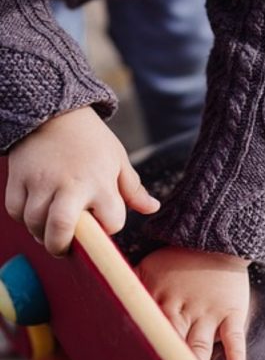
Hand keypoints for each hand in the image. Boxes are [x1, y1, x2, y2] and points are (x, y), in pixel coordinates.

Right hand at [5, 106, 159, 255]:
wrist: (54, 111)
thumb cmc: (92, 139)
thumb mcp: (118, 160)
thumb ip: (133, 189)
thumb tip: (153, 208)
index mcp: (100, 183)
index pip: (111, 222)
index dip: (110, 225)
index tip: (105, 219)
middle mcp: (70, 186)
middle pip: (61, 230)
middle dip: (62, 247)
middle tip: (66, 248)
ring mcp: (41, 182)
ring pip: (35, 224)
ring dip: (43, 234)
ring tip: (53, 231)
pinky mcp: (18, 178)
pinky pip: (16, 211)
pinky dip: (25, 219)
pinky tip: (37, 214)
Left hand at [136, 247, 250, 359]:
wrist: (217, 240)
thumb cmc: (180, 259)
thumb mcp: (149, 267)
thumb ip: (131, 286)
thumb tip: (107, 303)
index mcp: (160, 299)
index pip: (146, 330)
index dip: (140, 350)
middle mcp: (183, 308)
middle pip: (172, 342)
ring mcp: (208, 311)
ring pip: (200, 344)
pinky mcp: (231, 312)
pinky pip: (234, 336)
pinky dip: (236, 355)